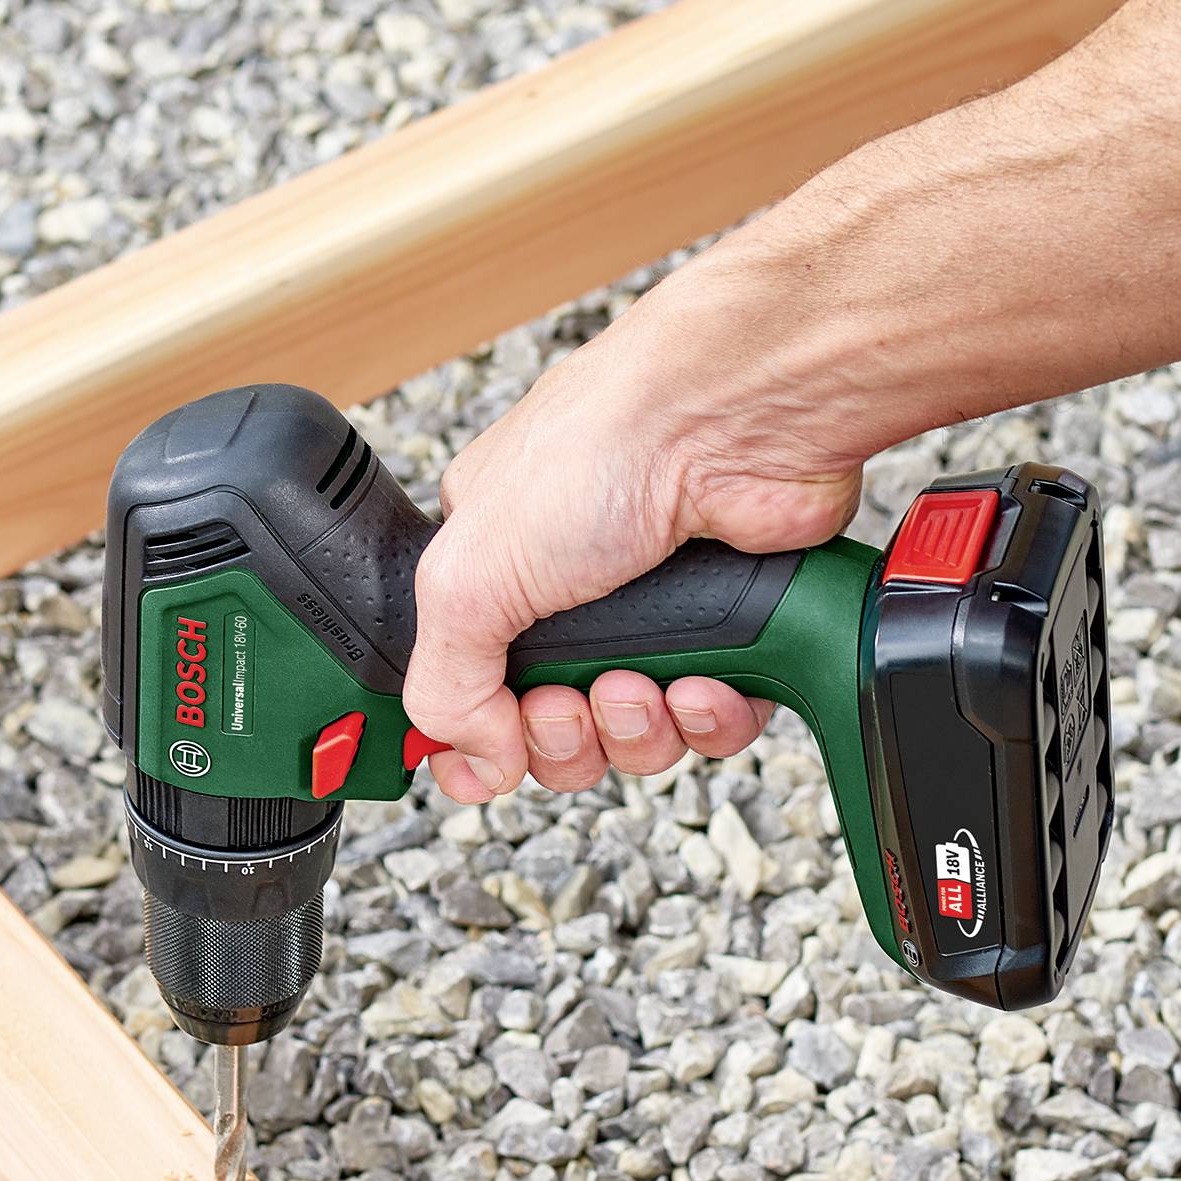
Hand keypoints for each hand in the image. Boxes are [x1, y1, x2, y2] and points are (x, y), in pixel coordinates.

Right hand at [403, 295, 870, 802]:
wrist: (734, 418)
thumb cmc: (603, 446)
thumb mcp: (468, 573)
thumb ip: (444, 681)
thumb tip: (470, 761)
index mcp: (492, 564)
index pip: (466, 680)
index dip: (475, 734)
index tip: (486, 757)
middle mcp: (572, 589)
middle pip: (554, 728)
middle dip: (563, 738)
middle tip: (571, 705)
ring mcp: (660, 610)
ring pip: (636, 736)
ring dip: (635, 732)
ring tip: (639, 686)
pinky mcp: (737, 630)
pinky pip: (714, 722)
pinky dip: (707, 719)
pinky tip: (702, 683)